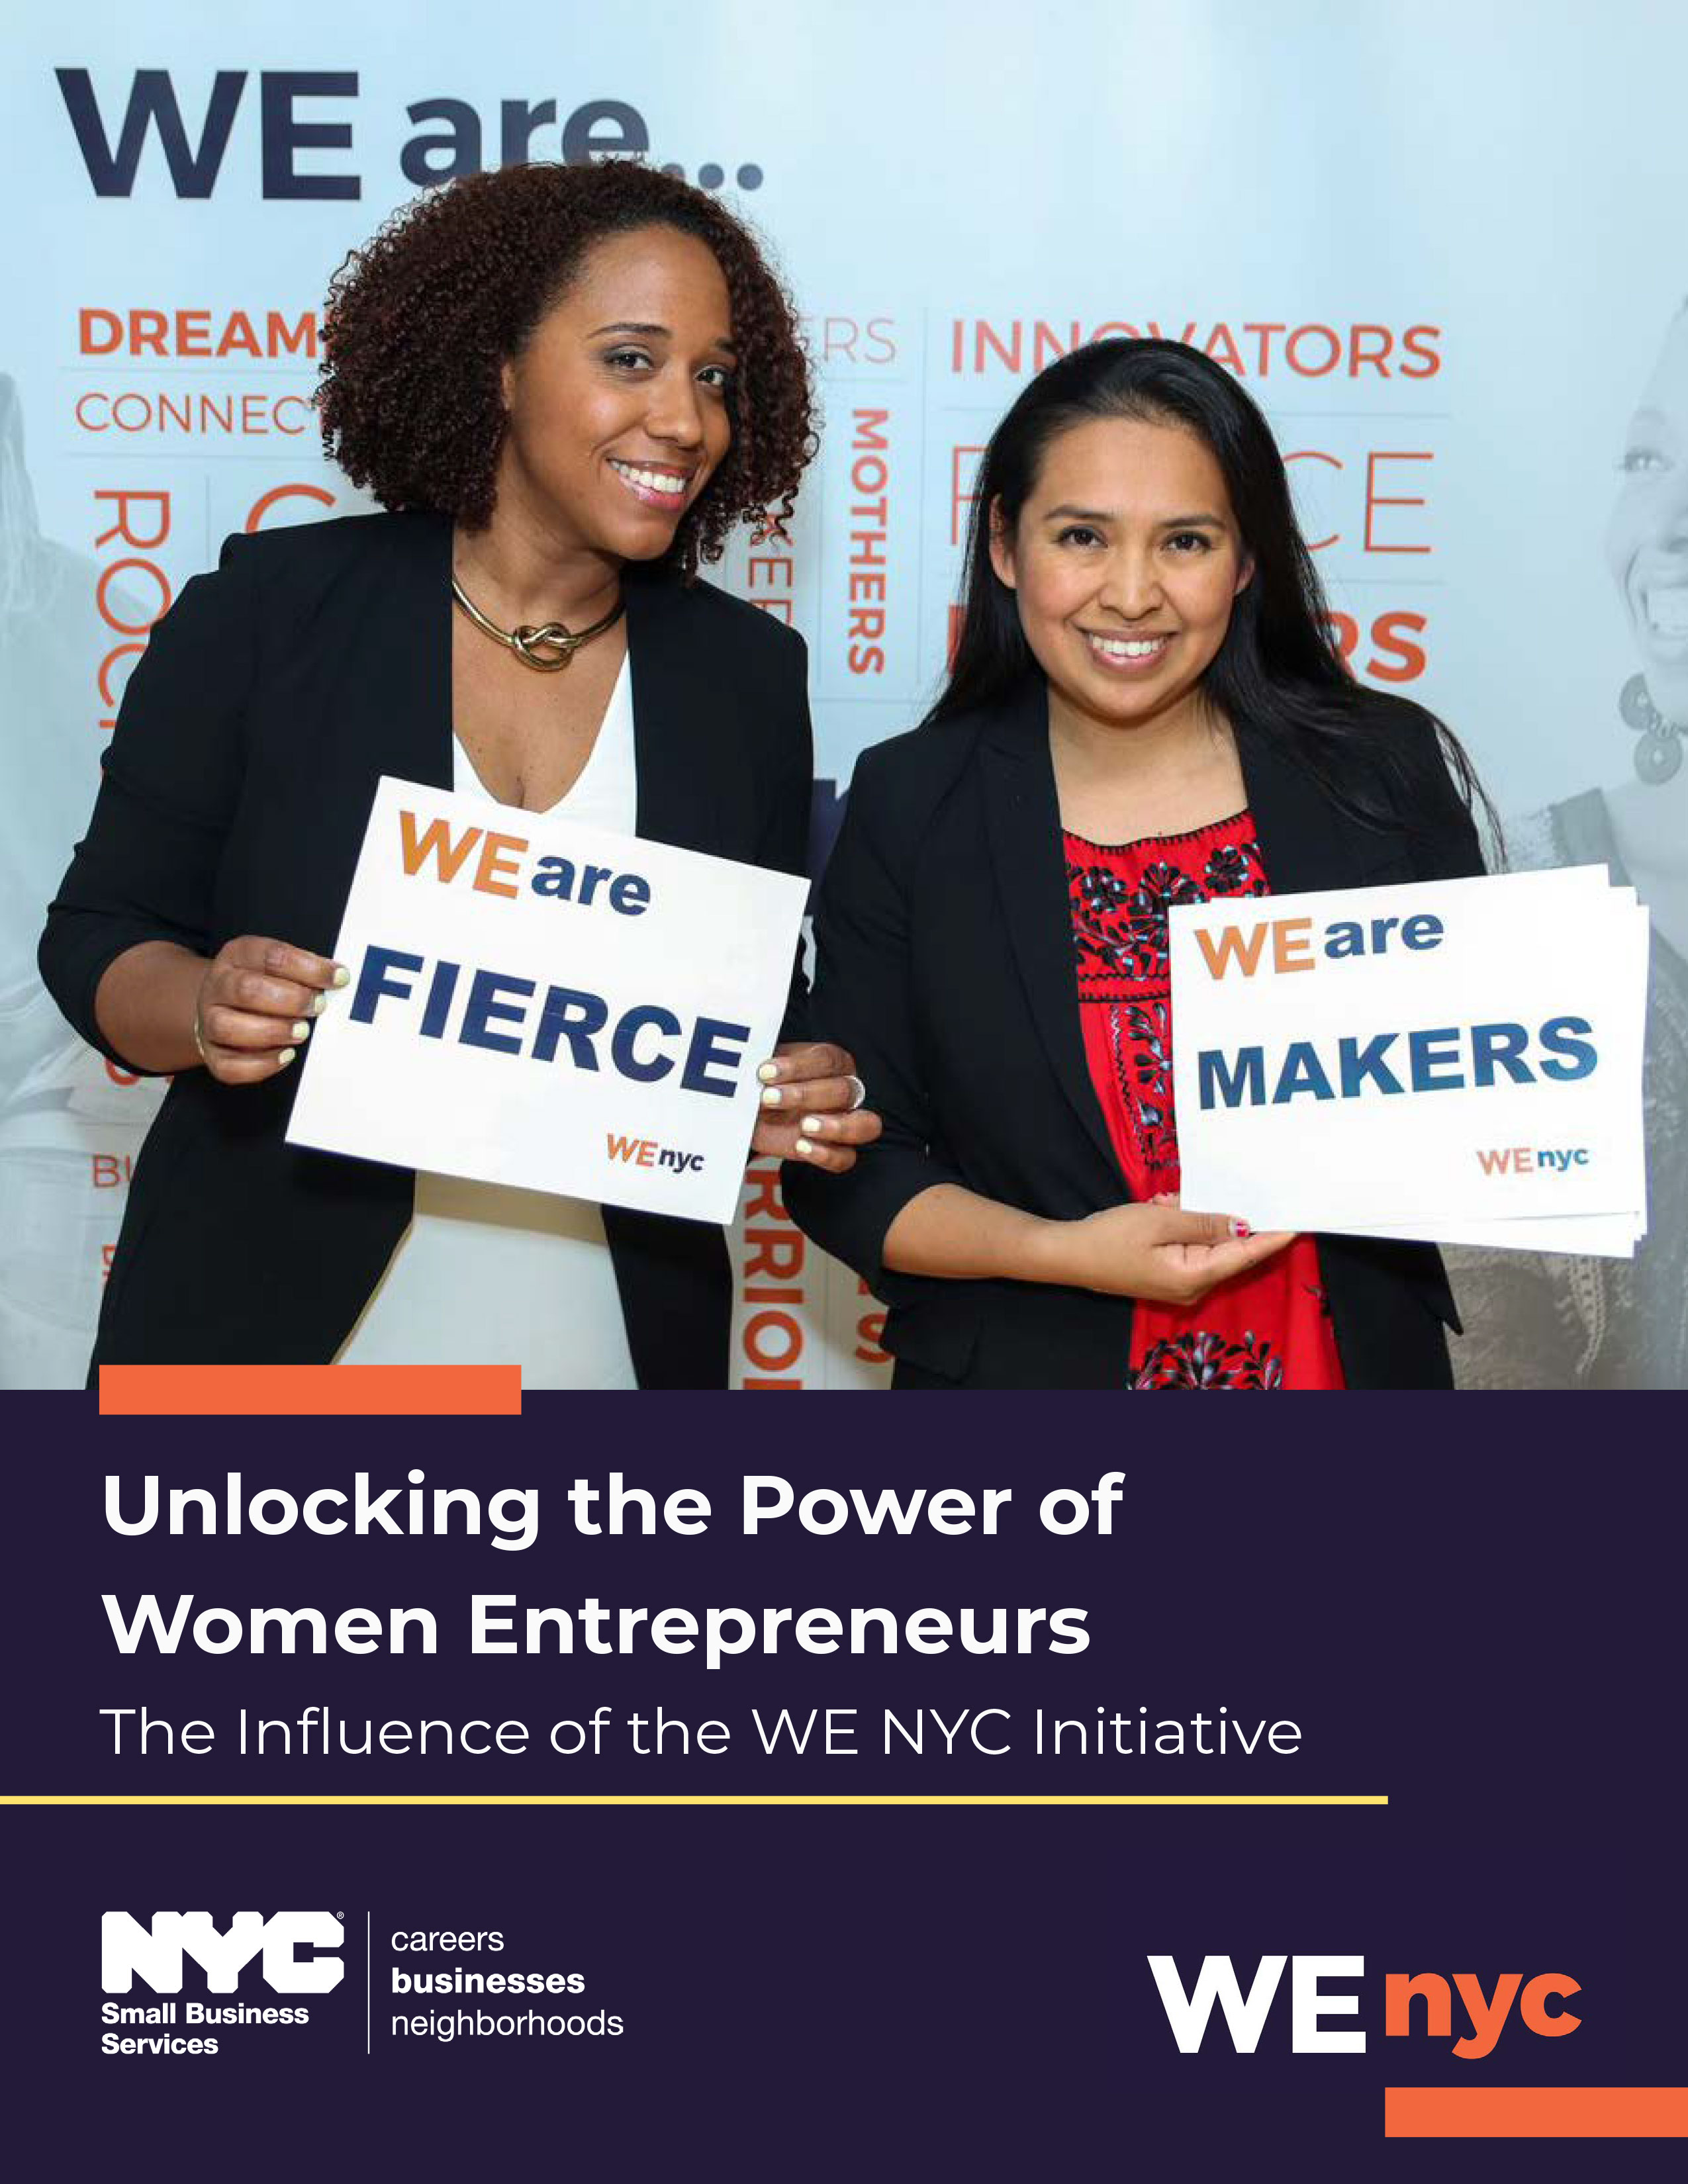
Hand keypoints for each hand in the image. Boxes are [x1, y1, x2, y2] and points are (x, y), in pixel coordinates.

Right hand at [192, 937, 345, 1084]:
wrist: (220, 1003)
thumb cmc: (260, 983)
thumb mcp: (277, 964)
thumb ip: (304, 968)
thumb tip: (337, 976)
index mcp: (238, 955)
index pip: (272, 956)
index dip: (309, 968)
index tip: (338, 978)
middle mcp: (218, 986)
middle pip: (247, 990)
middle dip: (291, 1000)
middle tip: (317, 1007)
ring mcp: (209, 1021)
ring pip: (229, 1027)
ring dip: (274, 1031)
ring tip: (302, 1031)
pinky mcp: (213, 1054)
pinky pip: (230, 1066)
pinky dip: (262, 1064)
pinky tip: (286, 1055)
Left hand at [753, 1041, 882, 1172]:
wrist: (753, 1112)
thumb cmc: (766, 1086)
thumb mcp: (765, 1070)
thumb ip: (766, 1066)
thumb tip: (760, 1068)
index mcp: (833, 1063)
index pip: (827, 1060)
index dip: (797, 1067)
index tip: (766, 1072)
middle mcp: (844, 1090)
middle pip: (844, 1090)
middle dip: (805, 1095)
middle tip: (770, 1097)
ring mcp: (844, 1122)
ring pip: (864, 1125)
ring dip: (836, 1126)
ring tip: (805, 1126)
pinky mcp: (834, 1150)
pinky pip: (846, 1157)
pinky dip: (827, 1154)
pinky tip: (801, 1146)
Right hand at [1058, 1193, 1294, 1303]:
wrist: (1068, 1256)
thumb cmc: (1111, 1238)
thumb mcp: (1160, 1221)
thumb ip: (1205, 1222)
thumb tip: (1242, 1225)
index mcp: (1196, 1275)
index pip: (1246, 1254)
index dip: (1273, 1236)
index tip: (1299, 1221)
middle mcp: (1194, 1286)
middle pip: (1228, 1249)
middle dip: (1220, 1217)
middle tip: (1198, 1194)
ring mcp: (1181, 1283)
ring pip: (1207, 1244)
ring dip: (1194, 1218)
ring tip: (1167, 1203)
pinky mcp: (1169, 1275)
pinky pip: (1190, 1247)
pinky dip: (1182, 1225)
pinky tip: (1163, 1209)